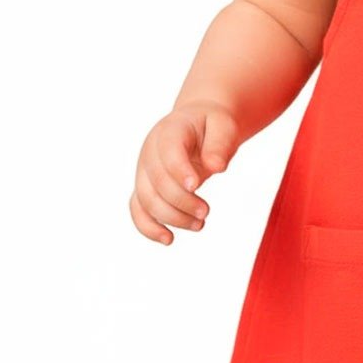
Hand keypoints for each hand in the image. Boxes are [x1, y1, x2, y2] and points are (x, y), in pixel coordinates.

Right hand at [129, 100, 240, 244]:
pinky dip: (148, 227)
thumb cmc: (213, 125)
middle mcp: (150, 151)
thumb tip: (216, 167)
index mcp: (170, 131)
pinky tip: (168, 239)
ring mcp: (144, 170)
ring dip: (171, 217)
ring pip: (146, 200)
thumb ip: (220, 144)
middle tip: (206, 212)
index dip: (179, 170)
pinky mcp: (146, 186)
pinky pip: (138, 209)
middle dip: (181, 201)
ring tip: (200, 224)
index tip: (196, 186)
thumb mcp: (224, 126)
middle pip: (157, 182)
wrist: (199, 123)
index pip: (168, 151)